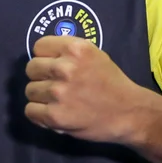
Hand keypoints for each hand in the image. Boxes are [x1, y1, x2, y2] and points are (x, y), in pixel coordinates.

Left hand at [24, 36, 152, 143]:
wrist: (131, 114)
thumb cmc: (112, 83)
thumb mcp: (94, 55)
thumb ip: (68, 52)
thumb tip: (41, 56)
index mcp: (75, 48)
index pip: (38, 47)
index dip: (45, 57)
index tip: (54, 67)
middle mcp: (65, 68)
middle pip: (31, 68)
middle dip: (41, 77)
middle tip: (56, 86)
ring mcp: (59, 92)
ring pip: (29, 90)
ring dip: (41, 97)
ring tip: (58, 102)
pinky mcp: (55, 115)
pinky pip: (30, 111)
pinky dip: (39, 115)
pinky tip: (53, 114)